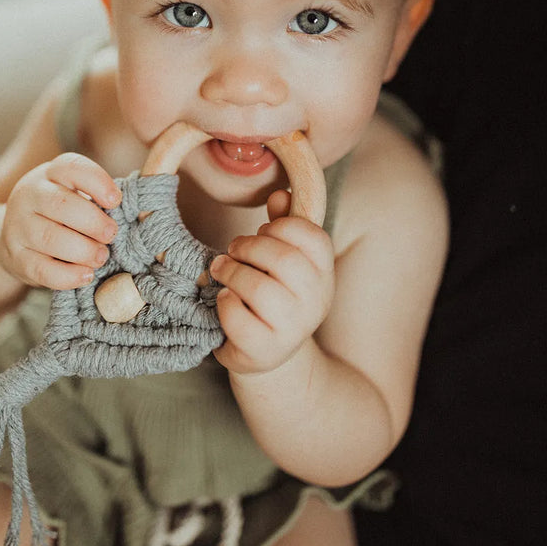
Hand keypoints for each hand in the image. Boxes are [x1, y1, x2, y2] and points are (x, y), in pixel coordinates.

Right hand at [0, 153, 121, 289]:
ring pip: (51, 238)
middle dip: (93, 222)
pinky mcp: (16, 257)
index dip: (98, 182)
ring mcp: (18, 226)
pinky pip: (42, 269)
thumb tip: (132, 212)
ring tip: (101, 256)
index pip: (72, 167)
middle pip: (61, 204)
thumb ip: (97, 197)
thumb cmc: (60, 211)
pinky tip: (86, 275)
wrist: (14, 234)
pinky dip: (68, 275)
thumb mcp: (74, 192)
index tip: (116, 200)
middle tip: (111, 234)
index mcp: (50, 173)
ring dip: (83, 250)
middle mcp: (30, 194)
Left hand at [210, 190, 334, 374]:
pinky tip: (224, 298)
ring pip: (258, 288)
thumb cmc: (273, 293)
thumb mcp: (282, 258)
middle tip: (233, 249)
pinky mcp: (265, 350)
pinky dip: (224, 301)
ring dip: (230, 271)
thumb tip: (279, 194)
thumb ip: (283, 225)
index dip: (281, 227)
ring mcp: (293, 329)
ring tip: (221, 269)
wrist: (266, 351)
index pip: (313, 237)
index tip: (263, 232)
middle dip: (248, 247)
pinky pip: (238, 317)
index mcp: (324, 273)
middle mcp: (316, 301)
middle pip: (283, 259)